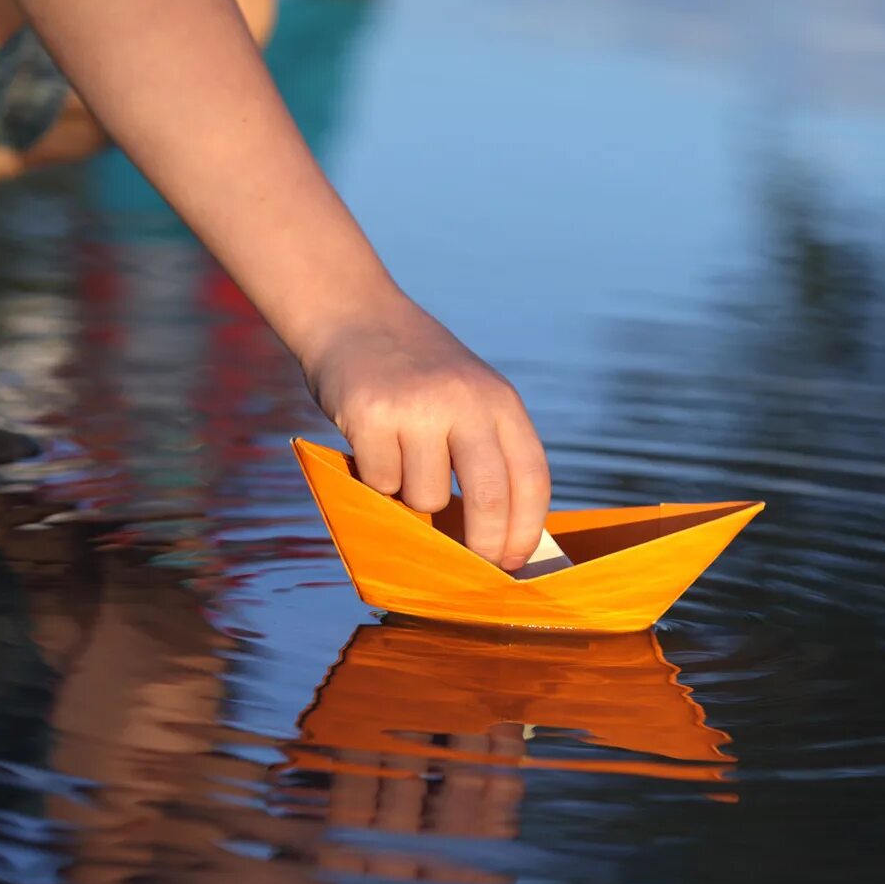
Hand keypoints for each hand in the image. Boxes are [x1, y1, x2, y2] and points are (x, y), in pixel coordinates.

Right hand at [299, 303, 550, 570]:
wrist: (353, 314)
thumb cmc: (414, 372)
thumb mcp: (469, 395)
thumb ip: (487, 449)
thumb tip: (499, 534)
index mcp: (500, 400)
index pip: (531, 477)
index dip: (527, 529)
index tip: (515, 562)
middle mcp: (466, 401)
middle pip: (490, 499)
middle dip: (483, 546)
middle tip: (474, 568)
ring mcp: (418, 408)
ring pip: (427, 498)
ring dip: (413, 500)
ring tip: (402, 463)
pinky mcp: (371, 416)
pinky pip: (382, 484)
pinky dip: (376, 480)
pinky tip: (372, 446)